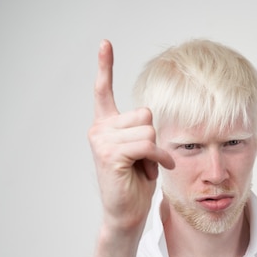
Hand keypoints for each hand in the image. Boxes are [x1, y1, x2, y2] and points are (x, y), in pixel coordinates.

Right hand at [88, 40, 174, 231]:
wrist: (127, 213)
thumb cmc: (136, 182)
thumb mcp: (141, 149)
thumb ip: (140, 129)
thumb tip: (148, 115)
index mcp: (105, 125)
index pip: (103, 90)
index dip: (105, 66)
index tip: (105, 43)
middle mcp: (99, 129)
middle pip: (145, 114)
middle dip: (154, 139)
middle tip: (145, 161)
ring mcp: (101, 140)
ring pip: (148, 130)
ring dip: (157, 152)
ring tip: (146, 167)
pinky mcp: (110, 153)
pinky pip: (147, 144)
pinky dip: (158, 158)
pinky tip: (153, 170)